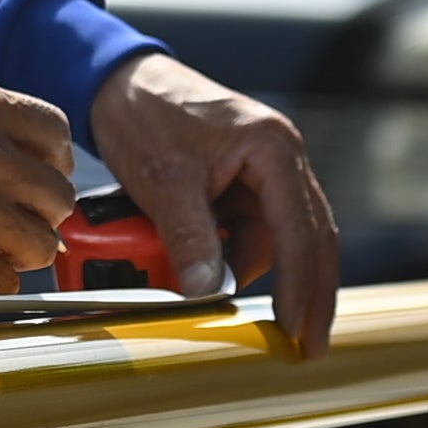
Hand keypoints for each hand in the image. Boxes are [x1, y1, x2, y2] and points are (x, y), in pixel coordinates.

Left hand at [93, 52, 340, 357]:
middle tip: (307, 347)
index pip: (302, 230)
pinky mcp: (242, 185)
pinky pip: (250, 232)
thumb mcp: (165, 180)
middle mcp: (280, 160)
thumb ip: (190, 237)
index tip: (295, 330)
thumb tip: (209, 292)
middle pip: (312, 238)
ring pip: (279, 240)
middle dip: (310, 294)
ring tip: (239, 309)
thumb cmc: (145, 113)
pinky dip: (236, 260)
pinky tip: (220, 280)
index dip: (302, 286)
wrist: (116, 80)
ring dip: (256, 275)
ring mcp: (263, 173)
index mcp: (274, 149)